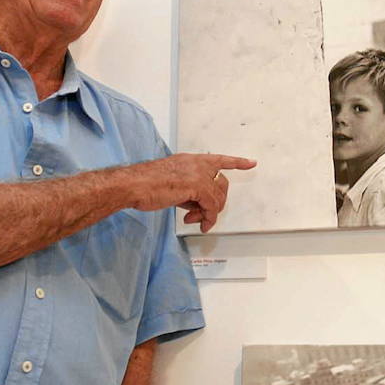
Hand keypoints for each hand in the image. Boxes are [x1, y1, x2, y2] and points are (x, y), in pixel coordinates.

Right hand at [126, 153, 254, 232]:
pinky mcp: (197, 186)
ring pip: (218, 197)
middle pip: (221, 184)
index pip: (219, 159)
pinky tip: (200, 224)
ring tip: (195, 220)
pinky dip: (208, 218)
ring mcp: (198, 174)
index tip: (251, 163)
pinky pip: (212, 206)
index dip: (237, 162)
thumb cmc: (145, 185)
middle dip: (216, 202)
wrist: (133, 185)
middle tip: (201, 215)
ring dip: (209, 213)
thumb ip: (188, 190)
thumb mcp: (171, 184)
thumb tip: (196, 205)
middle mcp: (197, 164)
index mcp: (190, 160)